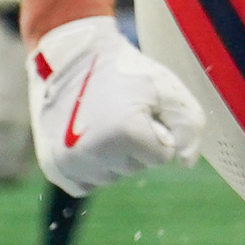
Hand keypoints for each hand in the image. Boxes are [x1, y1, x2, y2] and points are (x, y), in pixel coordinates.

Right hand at [30, 16, 206, 192]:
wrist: (73, 61)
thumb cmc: (126, 74)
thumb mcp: (168, 89)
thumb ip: (189, 127)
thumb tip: (185, 163)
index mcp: (126, 132)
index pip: (162, 157)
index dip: (157, 131)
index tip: (139, 108)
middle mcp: (94, 153)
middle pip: (136, 168)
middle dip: (135, 145)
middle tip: (118, 112)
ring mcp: (70, 163)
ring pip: (112, 177)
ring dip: (113, 157)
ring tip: (101, 122)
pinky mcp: (55, 168)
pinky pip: (88, 184)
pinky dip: (91, 167)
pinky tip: (86, 139)